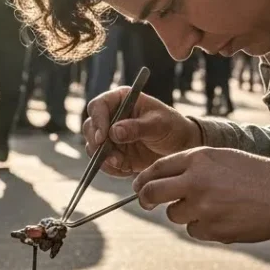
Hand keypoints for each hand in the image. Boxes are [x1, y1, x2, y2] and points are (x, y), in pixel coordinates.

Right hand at [82, 87, 200, 176]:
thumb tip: (114, 132)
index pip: (98, 106)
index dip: (97, 120)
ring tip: (121, 164)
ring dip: (103, 158)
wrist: (179, 147)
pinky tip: (125, 169)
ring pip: (93, 146)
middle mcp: (111, 116)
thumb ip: (137, 128)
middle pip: (90, 127)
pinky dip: (111, 168)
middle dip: (97, 143)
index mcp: (121, 100)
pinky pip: (103, 161)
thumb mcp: (158, 124)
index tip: (103, 137)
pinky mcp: (113, 152)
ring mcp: (110, 135)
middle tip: (111, 155)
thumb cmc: (172, 127)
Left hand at [133, 147, 269, 243]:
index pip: (156, 168)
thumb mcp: (222, 157)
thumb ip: (192, 164)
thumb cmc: (255, 174)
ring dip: (183, 212)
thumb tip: (161, 178)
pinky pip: (193, 230)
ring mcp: (203, 208)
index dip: (143, 179)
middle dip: (145, 198)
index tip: (140, 185)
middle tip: (146, 201)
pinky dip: (202, 226)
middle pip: (152, 193)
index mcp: (198, 158)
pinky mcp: (212, 230)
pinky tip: (222, 217)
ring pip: (174, 215)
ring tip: (209, 205)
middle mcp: (195, 182)